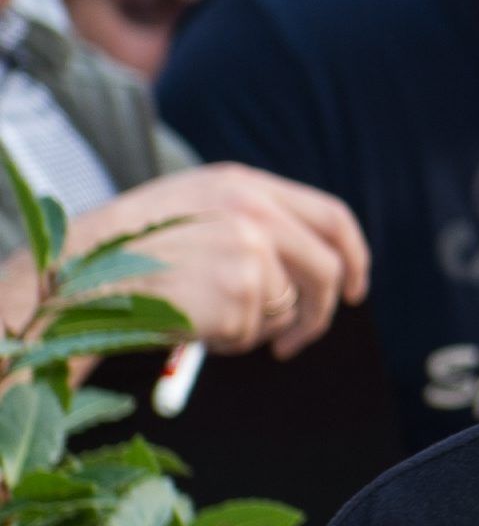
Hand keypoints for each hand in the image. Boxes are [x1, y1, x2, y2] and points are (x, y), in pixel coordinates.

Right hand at [61, 165, 369, 356]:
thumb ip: (255, 222)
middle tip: (299, 339)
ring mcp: (250, 250)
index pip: (332, 218)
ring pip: (287, 307)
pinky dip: (227, 340)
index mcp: (245, 185)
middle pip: (326, 270)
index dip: (353, 257)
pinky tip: (187, 322)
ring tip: (202, 314)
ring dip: (255, 327)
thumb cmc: (131, 249)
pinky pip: (253, 332)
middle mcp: (255, 212)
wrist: (76, 273)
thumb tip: (320, 269)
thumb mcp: (194, 208)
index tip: (354, 289)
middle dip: (320, 312)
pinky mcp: (240, 292)